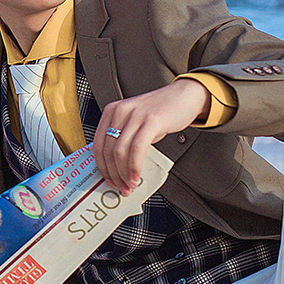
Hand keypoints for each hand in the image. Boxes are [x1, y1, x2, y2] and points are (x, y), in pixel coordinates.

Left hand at [93, 78, 209, 193]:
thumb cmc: (160, 111)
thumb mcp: (135, 122)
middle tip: (121, 186)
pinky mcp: (151, 120)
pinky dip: (135, 166)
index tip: (108, 180)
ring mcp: (135, 115)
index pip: (98, 145)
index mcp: (111, 111)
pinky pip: (137, 148)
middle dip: (113, 174)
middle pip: (108, 151)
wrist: (185, 96)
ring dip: (124, 173)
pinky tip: (137, 175)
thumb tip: (117, 168)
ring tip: (130, 184)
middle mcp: (120, 111)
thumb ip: (124, 139)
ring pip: (120, 151)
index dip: (102, 167)